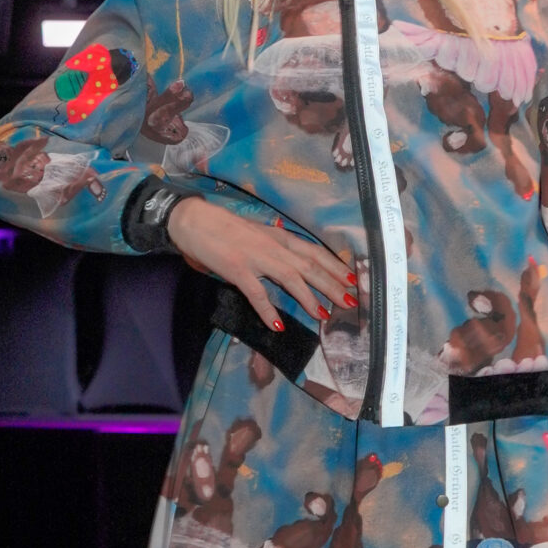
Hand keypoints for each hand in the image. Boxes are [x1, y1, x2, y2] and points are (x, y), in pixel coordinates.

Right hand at [164, 196, 354, 331]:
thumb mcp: (257, 234)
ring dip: (310, 298)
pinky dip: (269, 311)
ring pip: (292, 278)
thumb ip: (275, 247)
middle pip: (310, 266)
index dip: (335, 266)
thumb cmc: (224, 228)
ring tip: (324, 315)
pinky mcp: (238, 270)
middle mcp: (273, 246)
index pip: (314, 252)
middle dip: (332, 285)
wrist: (194, 221)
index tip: (352, 279)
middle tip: (350, 302)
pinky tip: (278, 326)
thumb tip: (292, 265)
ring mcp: (256, 258)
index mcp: (279, 237)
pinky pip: (257, 294)